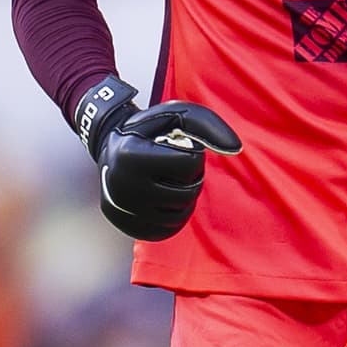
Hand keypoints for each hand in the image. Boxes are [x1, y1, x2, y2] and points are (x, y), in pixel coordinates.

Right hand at [75, 76, 241, 241]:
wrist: (111, 150)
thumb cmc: (150, 131)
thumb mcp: (175, 116)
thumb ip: (208, 126)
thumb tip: (235, 148)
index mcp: (131, 156)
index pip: (188, 165)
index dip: (192, 156)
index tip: (177, 150)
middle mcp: (124, 186)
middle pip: (186, 193)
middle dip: (191, 179)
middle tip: (176, 168)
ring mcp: (124, 210)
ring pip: (180, 215)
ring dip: (185, 197)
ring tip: (171, 182)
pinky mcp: (129, 227)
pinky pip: (168, 230)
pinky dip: (174, 215)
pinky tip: (165, 199)